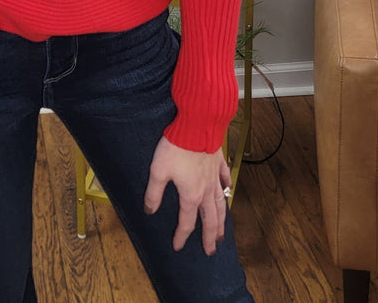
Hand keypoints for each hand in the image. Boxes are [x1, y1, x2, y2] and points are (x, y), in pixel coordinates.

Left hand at [143, 136, 231, 255]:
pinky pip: (225, 179)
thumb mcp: (158, 170)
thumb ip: (154, 193)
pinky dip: (226, 188)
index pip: (186, 222)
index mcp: (190, 195)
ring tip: (222, 233)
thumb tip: (149, 210)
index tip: (177, 247)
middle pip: (209, 219)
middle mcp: (206, 190)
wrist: (197, 125)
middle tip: (210, 251)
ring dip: (221, 221)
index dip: (181, 236)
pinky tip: (227, 191)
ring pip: (220, 204)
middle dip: (209, 237)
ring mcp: (215, 177)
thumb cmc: (176, 147)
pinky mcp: (219, 162)